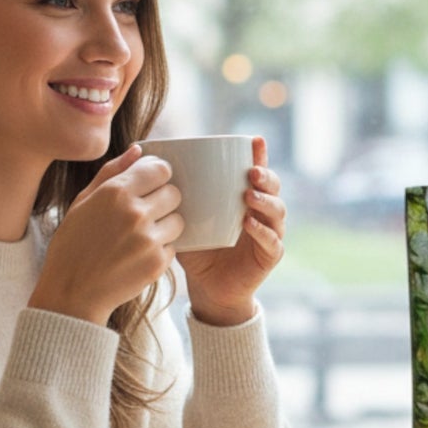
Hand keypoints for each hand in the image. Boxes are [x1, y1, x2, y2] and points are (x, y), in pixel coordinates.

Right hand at [28, 145, 183, 324]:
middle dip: (163, 201)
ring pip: (179, 221)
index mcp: (115, 192)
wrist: (71, 293)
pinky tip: (138, 256)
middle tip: (145, 214)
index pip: (161, 169)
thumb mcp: (82, 202)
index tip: (150, 185)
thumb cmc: (73, 245)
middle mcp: (135, 213)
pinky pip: (174, 247)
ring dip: (165, 226)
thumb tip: (138, 149)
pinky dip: (161, 250)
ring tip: (141, 237)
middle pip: (175, 193)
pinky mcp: (157, 263)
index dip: (157, 176)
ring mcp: (148, 239)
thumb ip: (112, 172)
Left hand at [179, 136, 285, 325]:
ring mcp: (269, 233)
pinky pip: (273, 242)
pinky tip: (248, 224)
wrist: (208, 287)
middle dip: (265, 176)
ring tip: (248, 195)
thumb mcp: (187, 218)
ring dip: (265, 201)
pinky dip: (262, 231)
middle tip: (251, 172)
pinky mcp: (270, 256)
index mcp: (245, 198)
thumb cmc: (198, 248)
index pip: (256, 172)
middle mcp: (262, 212)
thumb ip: (178, 195)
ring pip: (278, 212)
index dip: (259, 155)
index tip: (255, 140)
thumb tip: (150, 163)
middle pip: (274, 187)